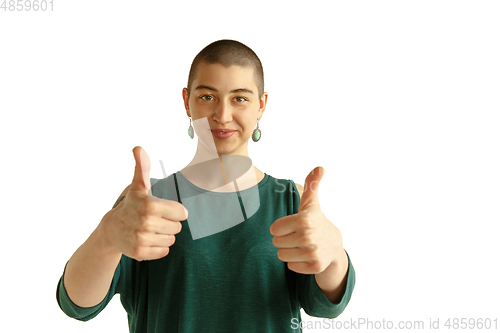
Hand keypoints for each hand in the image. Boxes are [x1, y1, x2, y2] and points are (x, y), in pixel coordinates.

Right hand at [100, 146, 187, 260]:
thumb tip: (139, 148)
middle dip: (169, 223)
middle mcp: (146, 224)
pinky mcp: (140, 253)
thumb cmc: (131, 205)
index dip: (175, 211)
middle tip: (154, 219)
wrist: (112, 229)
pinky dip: (158, 247)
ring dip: (163, 235)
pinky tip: (147, 239)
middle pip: (177, 227)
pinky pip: (164, 251)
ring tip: (150, 229)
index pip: (182, 213)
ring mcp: (142, 240)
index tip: (162, 209)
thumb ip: (142, 167)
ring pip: (171, 240)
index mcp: (150, 206)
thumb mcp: (138, 186)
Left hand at [270, 167, 342, 273]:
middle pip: (276, 242)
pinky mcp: (314, 266)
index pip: (273, 229)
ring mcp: (312, 253)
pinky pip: (290, 266)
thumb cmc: (316, 220)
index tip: (292, 225)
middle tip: (297, 235)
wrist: (334, 244)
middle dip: (284, 239)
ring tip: (301, 245)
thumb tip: (320, 167)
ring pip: (281, 255)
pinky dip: (296, 262)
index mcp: (304, 220)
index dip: (281, 227)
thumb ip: (311, 184)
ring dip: (288, 251)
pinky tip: (305, 255)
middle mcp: (308, 237)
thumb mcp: (311, 203)